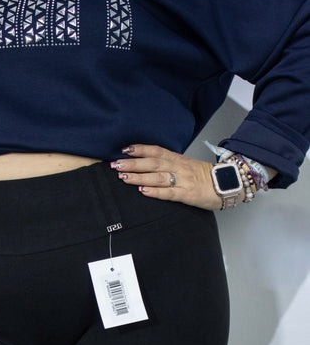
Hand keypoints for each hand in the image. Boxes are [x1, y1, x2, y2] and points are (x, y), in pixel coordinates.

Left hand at [110, 143, 242, 210]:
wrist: (229, 184)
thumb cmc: (206, 176)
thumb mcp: (187, 165)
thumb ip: (170, 164)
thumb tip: (150, 164)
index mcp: (178, 159)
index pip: (156, 151)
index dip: (140, 149)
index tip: (124, 149)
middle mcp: (179, 167)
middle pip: (153, 163)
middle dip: (133, 163)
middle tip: (116, 164)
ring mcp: (183, 181)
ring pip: (158, 177)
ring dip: (139, 177)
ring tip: (123, 177)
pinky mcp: (187, 194)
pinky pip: (169, 193)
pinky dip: (155, 192)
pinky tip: (143, 191)